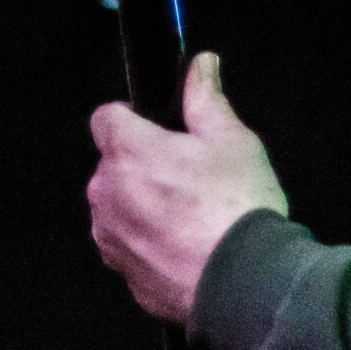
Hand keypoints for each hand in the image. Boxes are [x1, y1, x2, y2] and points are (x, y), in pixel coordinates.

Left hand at [88, 52, 286, 327]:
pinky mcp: (122, 273)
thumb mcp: (233, 141)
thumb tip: (201, 65)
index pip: (105, 117)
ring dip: (141, 206)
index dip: (131, 118)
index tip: (158, 129)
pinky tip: (185, 248)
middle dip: (141, 166)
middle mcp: (106, 193)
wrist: (245, 285)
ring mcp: (110, 237)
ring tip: (190, 217)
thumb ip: (206, 99)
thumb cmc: (239, 207)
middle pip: (112, 166)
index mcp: (128, 151)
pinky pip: (128, 246)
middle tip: (189, 177)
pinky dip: (148, 243)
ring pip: (117, 208)